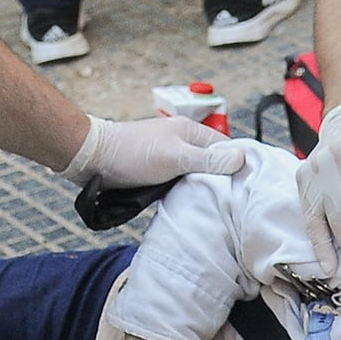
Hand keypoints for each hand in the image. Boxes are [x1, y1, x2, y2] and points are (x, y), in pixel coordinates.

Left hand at [59, 115, 248, 189]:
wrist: (93, 159)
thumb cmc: (133, 154)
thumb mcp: (176, 157)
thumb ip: (208, 159)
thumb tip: (241, 158)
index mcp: (191, 131)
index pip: (228, 148)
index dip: (238, 167)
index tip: (247, 189)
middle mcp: (183, 142)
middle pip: (214, 163)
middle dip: (221, 180)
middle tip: (232, 204)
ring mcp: (170, 156)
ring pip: (197, 174)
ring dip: (202, 189)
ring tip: (213, 208)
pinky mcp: (158, 171)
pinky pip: (181, 182)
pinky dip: (186, 192)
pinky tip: (190, 205)